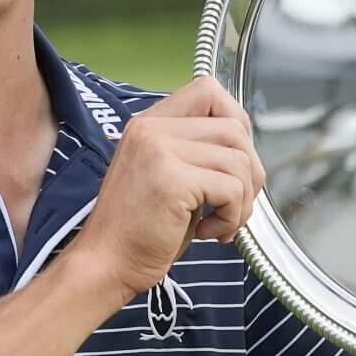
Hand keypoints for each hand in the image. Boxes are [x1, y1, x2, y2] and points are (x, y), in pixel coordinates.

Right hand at [68, 76, 266, 297]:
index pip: (209, 91)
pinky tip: (207, 233)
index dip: (236, 123)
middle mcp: (152, 128)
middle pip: (235, 128)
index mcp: (150, 123)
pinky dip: (231, 217)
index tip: (232, 162)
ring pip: (239, 160)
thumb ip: (197, 152)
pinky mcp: (171, 180)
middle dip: (249, 172)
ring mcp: (160, 151)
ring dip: (242, 200)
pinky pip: (231, 189)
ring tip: (220, 223)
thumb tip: (247, 151)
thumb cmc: (140, 230)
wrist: (105, 264)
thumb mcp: (167, 175)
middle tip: (233, 205)